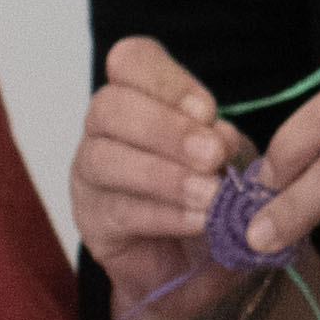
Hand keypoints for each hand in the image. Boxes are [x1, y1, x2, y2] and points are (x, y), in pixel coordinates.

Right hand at [72, 37, 266, 293]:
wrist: (200, 259)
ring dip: (165, 175)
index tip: (209, 110)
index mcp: (138, 95)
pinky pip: (120, 210)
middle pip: (111, 107)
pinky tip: (201, 220)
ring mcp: (91, 173)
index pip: (132, 61)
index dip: (167, 80)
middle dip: (166, 129)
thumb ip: (220, 139)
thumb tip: (218, 134)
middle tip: (213, 154)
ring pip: (107, 159)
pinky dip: (167, 214)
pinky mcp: (93, 220)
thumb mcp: (228, 156)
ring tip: (211, 193)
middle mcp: (104, 127)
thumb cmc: (210, 188)